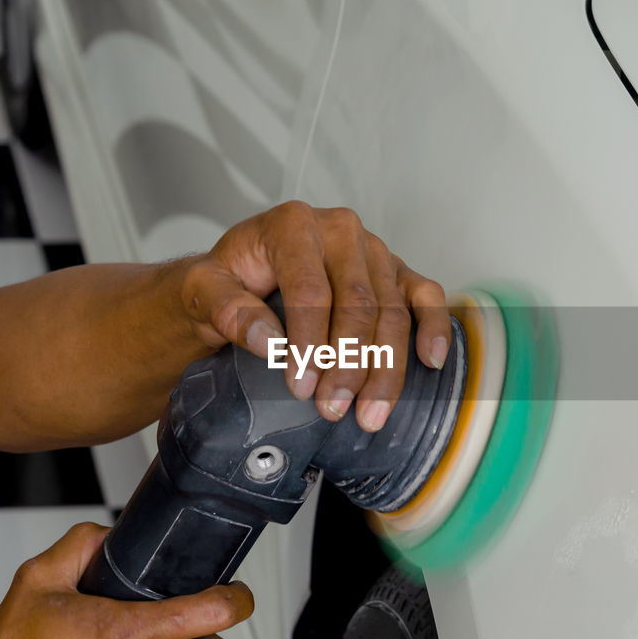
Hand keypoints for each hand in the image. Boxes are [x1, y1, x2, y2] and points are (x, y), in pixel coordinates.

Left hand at [179, 201, 450, 430]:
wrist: (241, 274)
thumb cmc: (225, 281)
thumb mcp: (203, 291)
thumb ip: (227, 309)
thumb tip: (268, 341)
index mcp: (293, 225)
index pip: (311, 290)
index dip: (309, 342)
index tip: (301, 386)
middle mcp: (340, 231)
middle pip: (359, 303)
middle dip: (349, 363)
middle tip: (333, 407)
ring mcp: (373, 250)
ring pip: (393, 310)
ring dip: (385, 367)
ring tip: (369, 413)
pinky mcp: (394, 271)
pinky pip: (425, 295)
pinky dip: (434, 328)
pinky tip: (431, 362)